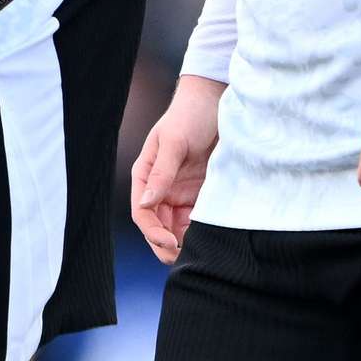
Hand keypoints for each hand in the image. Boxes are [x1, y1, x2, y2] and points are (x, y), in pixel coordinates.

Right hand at [130, 78, 223, 264]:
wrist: (217, 102)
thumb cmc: (189, 116)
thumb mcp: (173, 141)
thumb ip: (161, 172)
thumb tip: (146, 202)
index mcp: (145, 176)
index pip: (142, 212)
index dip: (153, 232)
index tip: (171, 243)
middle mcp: (160, 187)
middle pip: (158, 226)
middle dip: (167, 245)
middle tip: (184, 258)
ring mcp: (181, 192)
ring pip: (178, 227)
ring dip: (186, 241)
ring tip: (201, 251)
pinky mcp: (201, 193)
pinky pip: (198, 218)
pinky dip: (202, 230)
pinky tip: (213, 237)